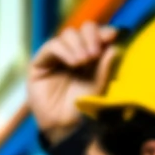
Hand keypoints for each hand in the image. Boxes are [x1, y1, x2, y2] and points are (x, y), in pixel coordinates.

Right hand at [28, 22, 119, 144]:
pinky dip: (64, 50)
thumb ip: (106, 66)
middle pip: (84, 29)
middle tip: (96, 53)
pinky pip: (52, 46)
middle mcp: (74, 52)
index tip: (112, 36)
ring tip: (84, 61)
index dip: (104, 31)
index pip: (98, 34)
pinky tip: (74, 62)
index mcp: (91, 54)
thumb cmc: (82, 108)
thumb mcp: (99, 85)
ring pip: (68, 34)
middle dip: (91, 36)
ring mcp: (56, 57)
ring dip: (78, 43)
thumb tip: (115, 45)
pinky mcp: (40, 64)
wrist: (63, 126)